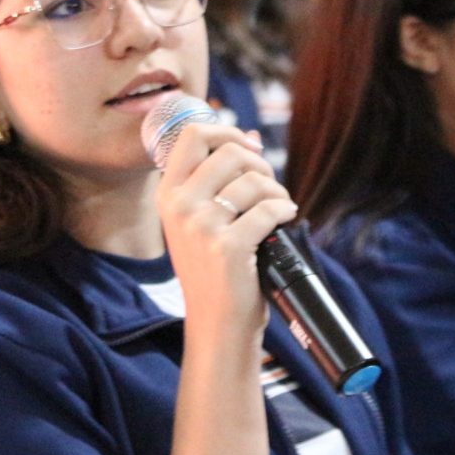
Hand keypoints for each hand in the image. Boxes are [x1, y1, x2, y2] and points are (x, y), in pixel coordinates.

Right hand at [156, 125, 295, 340]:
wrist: (217, 323)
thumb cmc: (213, 269)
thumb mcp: (199, 220)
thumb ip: (214, 180)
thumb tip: (250, 138)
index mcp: (167, 195)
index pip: (193, 135)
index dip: (227, 131)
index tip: (249, 148)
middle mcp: (179, 207)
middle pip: (230, 152)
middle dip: (260, 164)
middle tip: (268, 187)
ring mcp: (201, 227)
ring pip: (254, 180)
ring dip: (277, 190)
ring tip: (279, 207)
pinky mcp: (228, 247)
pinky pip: (269, 208)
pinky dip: (286, 209)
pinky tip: (287, 217)